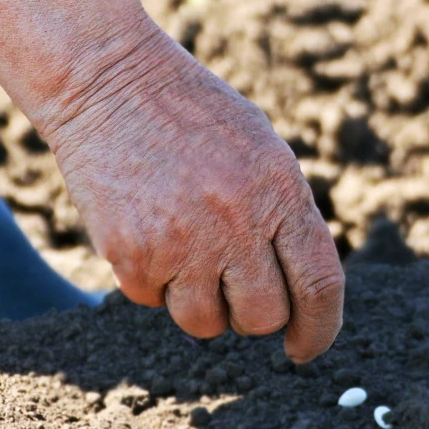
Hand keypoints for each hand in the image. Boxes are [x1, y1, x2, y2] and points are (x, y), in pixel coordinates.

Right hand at [0, 0, 343, 361]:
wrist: (108, 81)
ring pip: (205, 322)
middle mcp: (237, 223)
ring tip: (186, 250)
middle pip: (262, 317)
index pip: (319, 286)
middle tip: (233, 285)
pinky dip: (152, 280)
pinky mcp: (132, 254)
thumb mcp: (260, 150)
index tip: (305, 348)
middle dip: (252, 315)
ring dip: (201, 303)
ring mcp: (182, 242)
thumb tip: (300, 292)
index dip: (319, 329)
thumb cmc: (191, 114)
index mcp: (280, 192)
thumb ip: (284, 215)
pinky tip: (147, 230)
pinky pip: (152, 300)